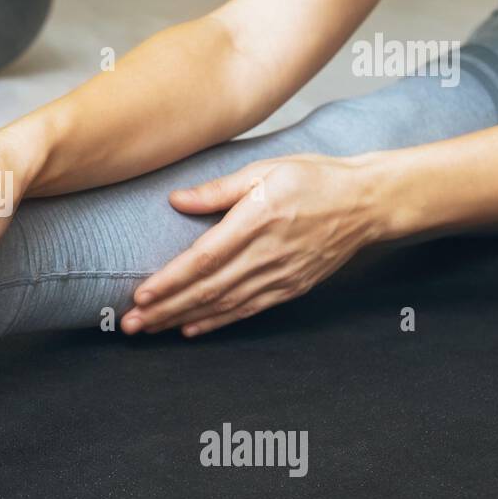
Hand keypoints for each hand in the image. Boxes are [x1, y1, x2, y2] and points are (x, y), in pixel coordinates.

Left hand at [122, 153, 384, 336]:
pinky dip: (216, 322)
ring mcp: (280, 276)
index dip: (171, 280)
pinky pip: (247, 311)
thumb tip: (176, 200)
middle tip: (130, 324)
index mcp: (258, 220)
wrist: (367, 203)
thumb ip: (218, 189)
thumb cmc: (315, 179)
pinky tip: (190, 329)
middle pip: (208, 289)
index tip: (141, 295)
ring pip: (223, 305)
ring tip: (148, 329)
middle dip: (165, 309)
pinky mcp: (290, 288)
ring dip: (182, 319)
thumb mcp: (265, 169)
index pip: (205, 259)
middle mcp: (267, 255)